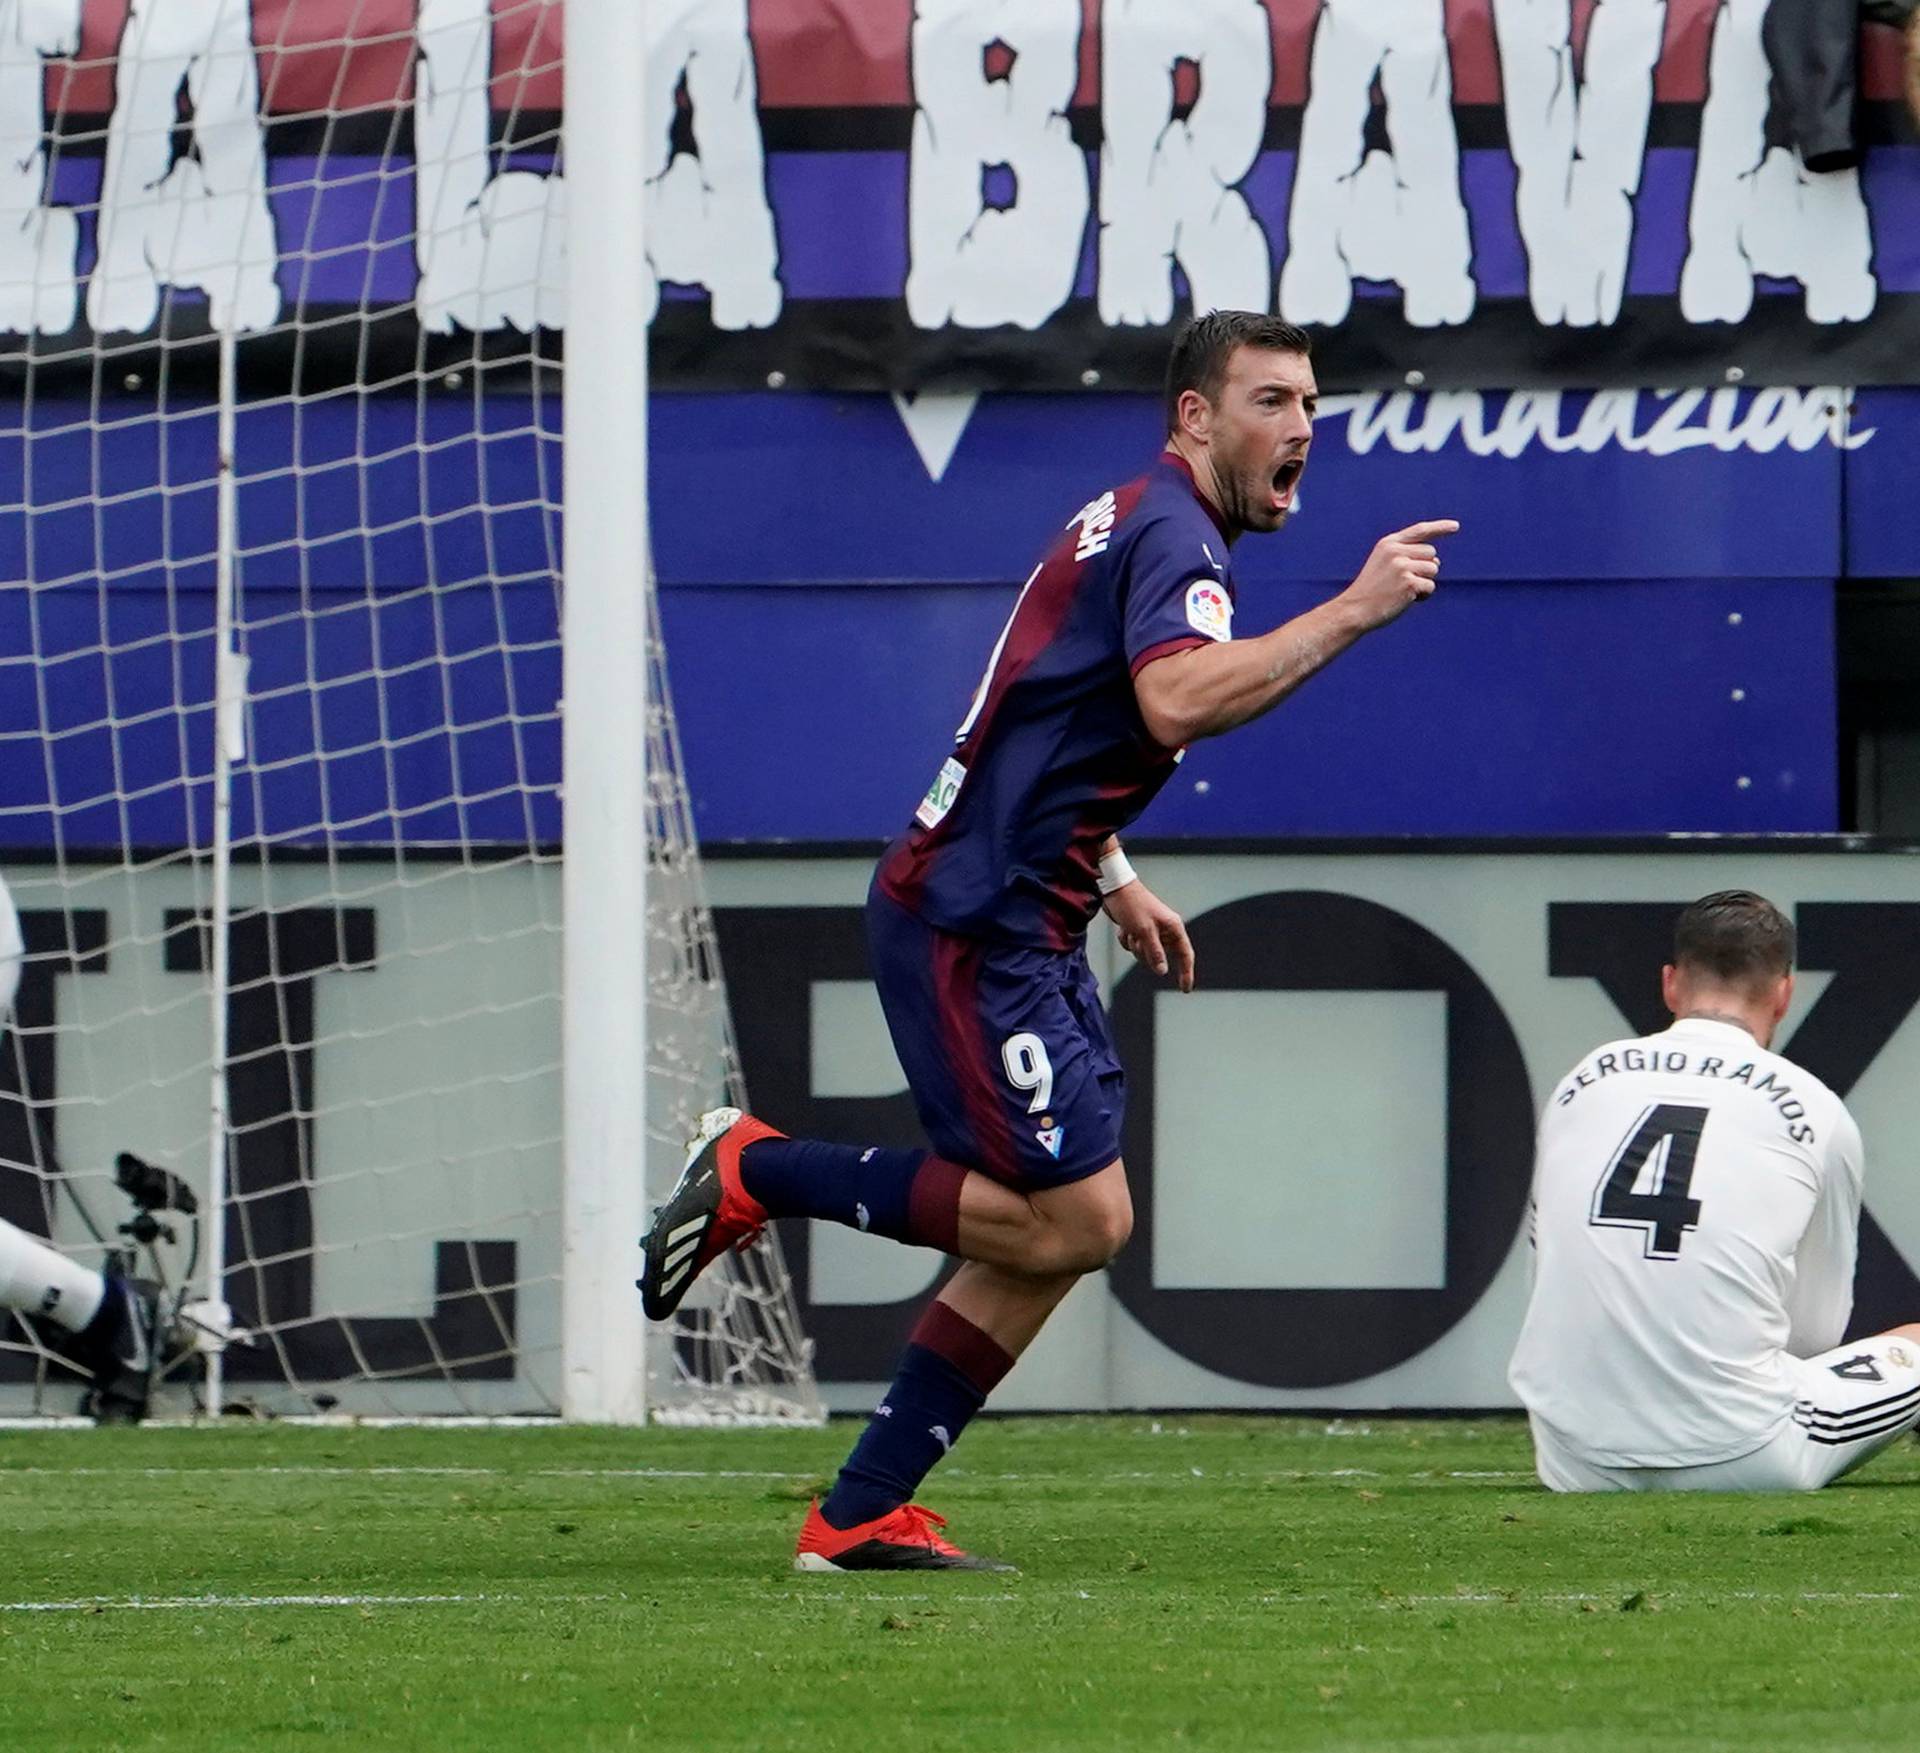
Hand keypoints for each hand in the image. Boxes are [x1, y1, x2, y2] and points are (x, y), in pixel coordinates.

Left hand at [1103, 878, 1195, 991]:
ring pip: (1144, 953)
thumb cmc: (1132, 905)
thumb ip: (1155, 952)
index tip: (1185, 989)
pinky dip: (1126, 939)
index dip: (1186, 973)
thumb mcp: (1144, 931)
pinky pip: (1133, 946)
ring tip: (1129, 929)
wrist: (1114, 888)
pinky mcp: (1138, 929)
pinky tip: (1123, 927)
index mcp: (1173, 927)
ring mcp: (1151, 930)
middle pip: (1160, 957)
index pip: (1185, 955)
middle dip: (1145, 953)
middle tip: (1136, 938)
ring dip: (1134, 945)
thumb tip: (1162, 971)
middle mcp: (1165, 929)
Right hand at [1341, 519, 1459, 629]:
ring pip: (1433, 570)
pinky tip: (1406, 600)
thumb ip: (1407, 557)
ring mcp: (1402, 566)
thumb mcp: (1383, 565)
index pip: (1420, 531)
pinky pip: (1430, 586)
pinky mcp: (1409, 582)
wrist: (1355, 609)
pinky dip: (1423, 596)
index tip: (1455, 526)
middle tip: (1404, 582)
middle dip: (1425, 568)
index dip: (1440, 527)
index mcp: (1388, 544)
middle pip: (1431, 553)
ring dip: (1424, 583)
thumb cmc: (1372, 591)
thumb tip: (1437, 563)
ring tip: (1403, 591)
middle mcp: (1395, 551)